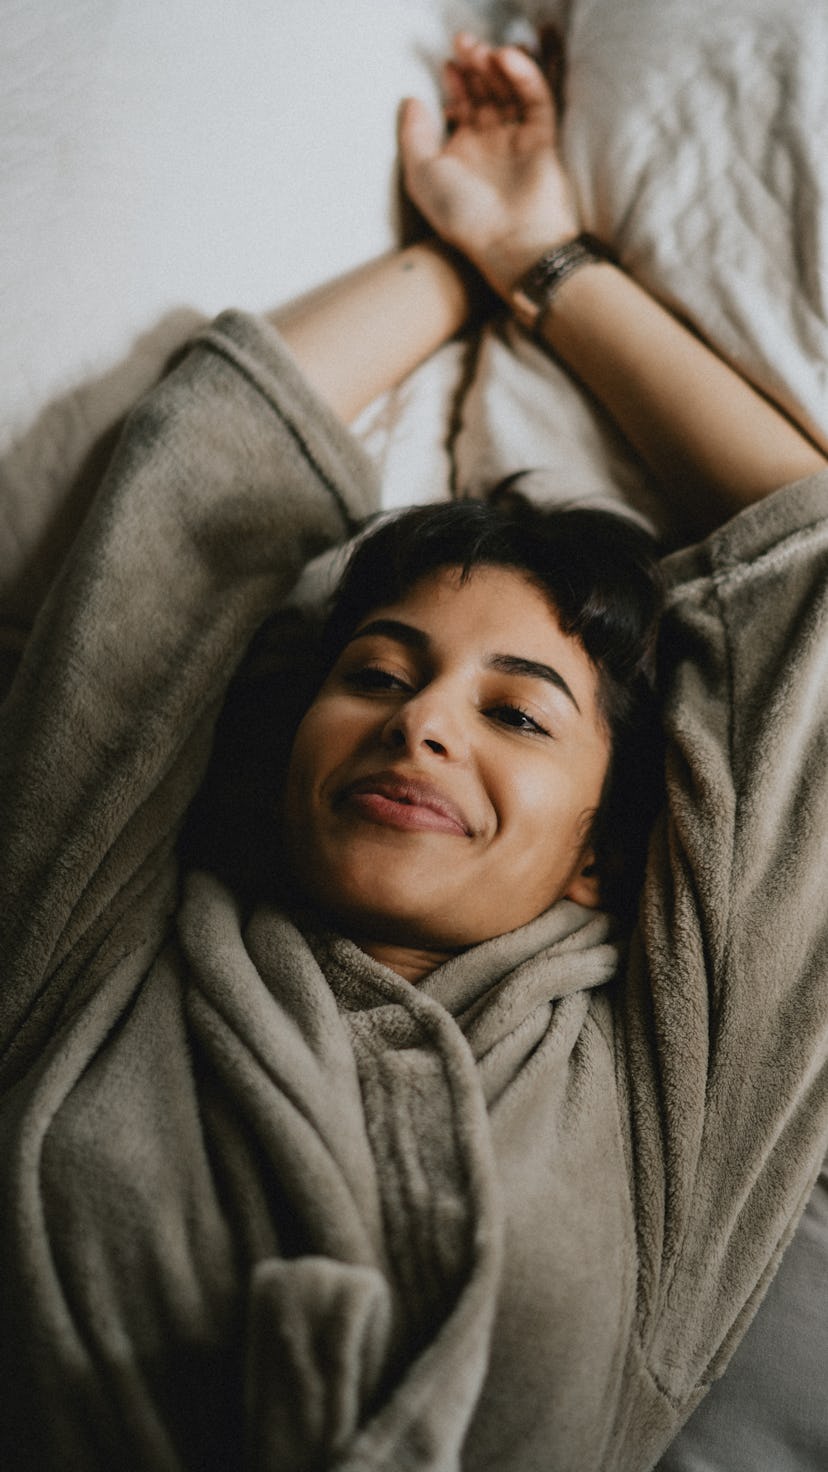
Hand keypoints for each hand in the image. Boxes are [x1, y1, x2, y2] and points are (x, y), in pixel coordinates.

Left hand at [399, 33, 580, 298]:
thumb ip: (413, 135)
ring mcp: (518, 140)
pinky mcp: (543, 138)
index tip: (446, 63)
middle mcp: (491, 144)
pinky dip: (523, 75)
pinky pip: (535, 98)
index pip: (462, 105)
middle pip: (485, 92)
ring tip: (482, 50)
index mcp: (463, 153)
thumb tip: (411, 99)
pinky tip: (506, 59)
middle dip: (474, 66)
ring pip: (509, 91)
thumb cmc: (462, 216)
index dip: (454, 81)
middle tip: (464, 43)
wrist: (509, 242)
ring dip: (496, 66)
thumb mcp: (422, 175)